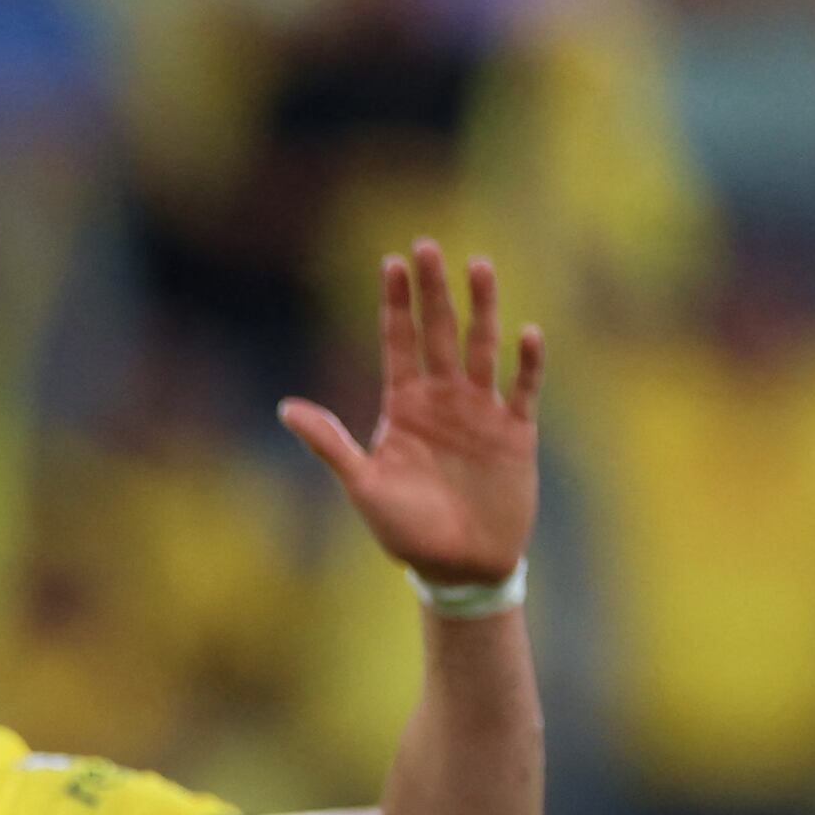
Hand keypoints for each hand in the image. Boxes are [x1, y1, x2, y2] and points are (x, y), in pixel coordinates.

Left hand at [279, 241, 542, 586]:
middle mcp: (443, 400)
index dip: (396, 304)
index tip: (391, 262)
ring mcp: (481, 412)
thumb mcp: (363, 485)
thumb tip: (285, 409)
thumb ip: (330, 444)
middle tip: (427, 245)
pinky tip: (529, 333)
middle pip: (439, 332)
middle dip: (433, 291)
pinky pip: (523, 389)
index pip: (398, 343)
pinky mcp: (516, 433)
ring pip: (483, 347)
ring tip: (479, 266)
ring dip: (482, 308)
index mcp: (404, 407)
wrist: (458, 568)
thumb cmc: (405, 531)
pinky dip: (528, 363)